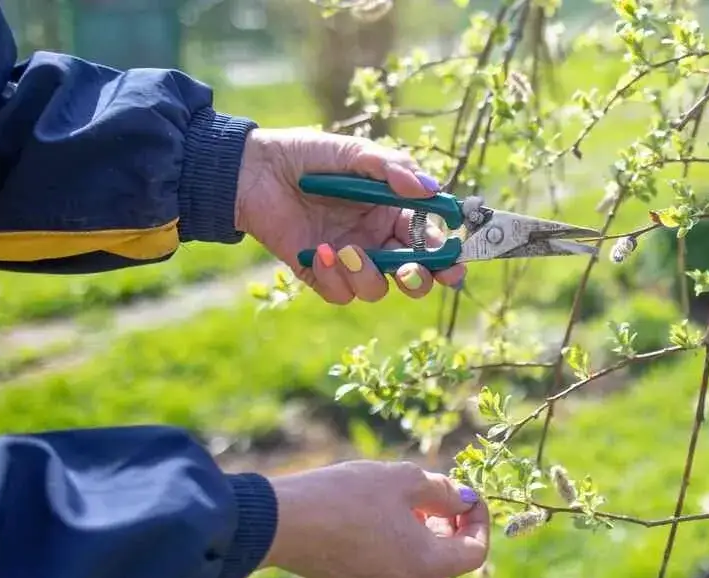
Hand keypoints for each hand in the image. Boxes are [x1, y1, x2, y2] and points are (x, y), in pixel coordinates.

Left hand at [234, 128, 466, 303]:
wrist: (252, 171)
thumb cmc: (306, 156)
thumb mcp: (353, 152)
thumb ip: (392, 168)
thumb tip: (430, 188)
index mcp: (392, 212)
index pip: (430, 241)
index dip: (446, 256)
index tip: (455, 263)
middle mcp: (376, 240)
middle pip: (414, 275)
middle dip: (419, 279)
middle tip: (410, 272)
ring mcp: (349, 260)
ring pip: (378, 289)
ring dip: (367, 275)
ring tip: (345, 250)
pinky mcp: (320, 274)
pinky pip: (341, 293)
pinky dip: (335, 277)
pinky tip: (321, 252)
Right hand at [260, 460, 488, 577]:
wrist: (283, 522)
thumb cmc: (347, 497)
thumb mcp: (404, 481)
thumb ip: (444, 492)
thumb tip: (463, 500)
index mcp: (426, 568)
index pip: (475, 552)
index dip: (479, 520)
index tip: (467, 493)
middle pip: (449, 559)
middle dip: (452, 523)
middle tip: (438, 490)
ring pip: (422, 564)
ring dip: (426, 531)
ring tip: (408, 498)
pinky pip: (398, 569)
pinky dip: (403, 544)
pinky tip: (384, 516)